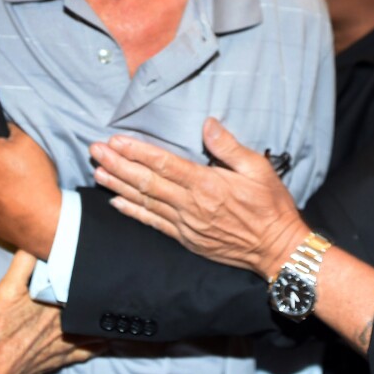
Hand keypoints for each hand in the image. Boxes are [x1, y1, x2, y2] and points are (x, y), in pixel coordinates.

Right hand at [0, 251, 102, 373]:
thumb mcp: (6, 291)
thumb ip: (23, 265)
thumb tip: (36, 242)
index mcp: (57, 303)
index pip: (82, 285)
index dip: (91, 275)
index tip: (100, 266)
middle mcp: (67, 323)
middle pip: (90, 306)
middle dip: (99, 295)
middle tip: (110, 285)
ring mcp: (67, 343)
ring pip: (94, 329)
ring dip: (102, 319)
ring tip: (113, 308)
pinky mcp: (62, 358)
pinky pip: (89, 351)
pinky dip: (99, 344)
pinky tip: (105, 339)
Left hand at [90, 117, 307, 278]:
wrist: (277, 249)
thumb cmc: (271, 207)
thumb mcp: (258, 168)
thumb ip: (228, 146)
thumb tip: (207, 124)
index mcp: (207, 185)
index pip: (164, 164)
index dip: (137, 152)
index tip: (116, 141)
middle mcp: (191, 206)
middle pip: (146, 182)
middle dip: (118, 165)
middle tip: (96, 151)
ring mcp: (186, 225)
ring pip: (144, 202)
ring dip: (118, 186)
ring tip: (98, 171)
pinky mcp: (186, 239)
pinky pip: (153, 224)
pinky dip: (133, 213)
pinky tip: (116, 203)